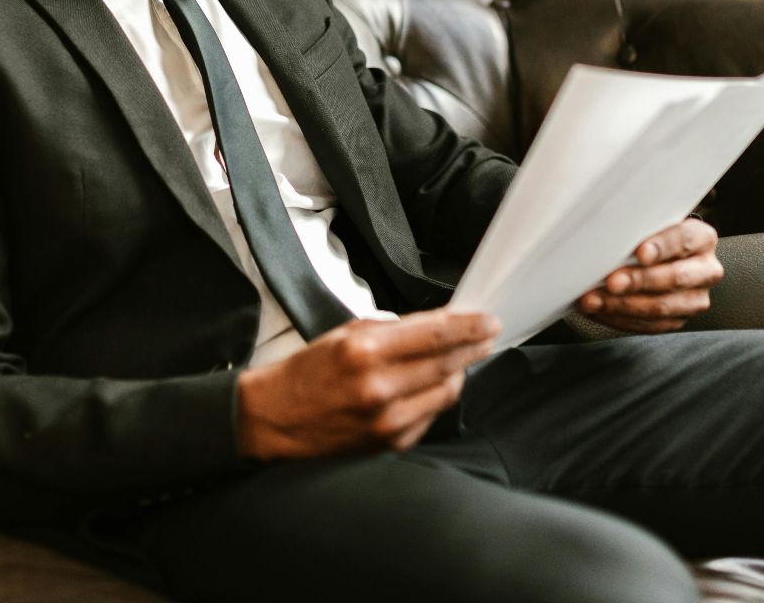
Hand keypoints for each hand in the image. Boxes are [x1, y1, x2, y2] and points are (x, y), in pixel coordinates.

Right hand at [235, 309, 499, 459]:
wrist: (275, 418)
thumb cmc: (308, 371)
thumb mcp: (345, 334)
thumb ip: (393, 329)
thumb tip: (438, 325)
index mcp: (364, 351)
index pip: (435, 334)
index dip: (468, 326)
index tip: (488, 319)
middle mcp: (378, 387)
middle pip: (447, 363)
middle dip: (473, 346)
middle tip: (487, 334)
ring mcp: (386, 420)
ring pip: (445, 392)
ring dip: (458, 372)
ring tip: (460, 358)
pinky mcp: (390, 443)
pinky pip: (430, 416)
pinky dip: (435, 398)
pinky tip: (431, 385)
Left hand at [576, 218, 722, 333]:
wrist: (660, 259)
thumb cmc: (650, 237)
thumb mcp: (651, 224)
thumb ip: (639, 228)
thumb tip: (606, 235)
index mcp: (702, 238)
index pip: (684, 240)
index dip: (662, 247)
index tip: (640, 253)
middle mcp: (706, 270)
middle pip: (675, 278)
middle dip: (639, 281)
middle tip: (612, 282)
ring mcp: (695, 299)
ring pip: (661, 307)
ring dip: (622, 305)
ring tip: (594, 300)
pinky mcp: (678, 320)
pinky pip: (649, 325)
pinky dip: (620, 318)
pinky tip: (600, 310)